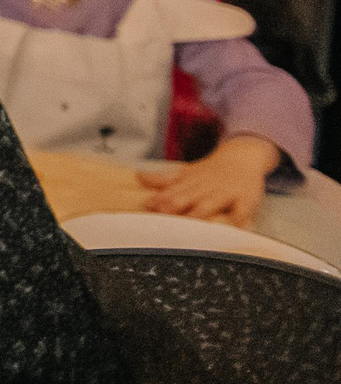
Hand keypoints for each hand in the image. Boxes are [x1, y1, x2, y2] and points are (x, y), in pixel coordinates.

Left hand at [139, 134, 281, 226]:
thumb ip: (164, 179)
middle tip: (163, 216)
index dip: (160, 198)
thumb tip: (138, 177)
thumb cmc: (210, 172)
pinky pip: (243, 209)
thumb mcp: (186, 172)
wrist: (241, 157)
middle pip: (188, 196)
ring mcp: (225, 192)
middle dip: (175, 205)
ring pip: (211, 203)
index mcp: (190, 181)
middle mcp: (205, 187)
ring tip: (191, 224)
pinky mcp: (246, 199)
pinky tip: (234, 225)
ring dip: (201, 212)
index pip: (172, 190)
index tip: (148, 206)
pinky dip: (239, 216)